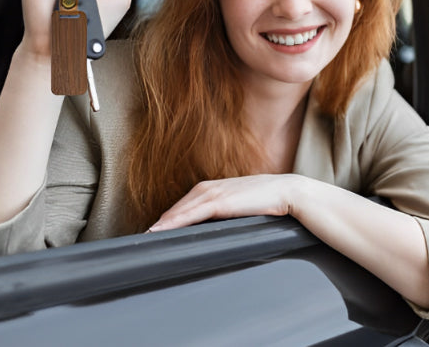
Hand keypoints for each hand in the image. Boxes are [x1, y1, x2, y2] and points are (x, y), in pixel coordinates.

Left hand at [148, 174, 297, 230]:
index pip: (183, 207)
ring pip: (180, 211)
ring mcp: (213, 193)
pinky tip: (163, 230)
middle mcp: (208, 188)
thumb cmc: (265, 202)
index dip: (168, 220)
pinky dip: (175, 222)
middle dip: (160, 224)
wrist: (286, 192)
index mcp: (211, 189)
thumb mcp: (239, 207)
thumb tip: (215, 230)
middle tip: (142, 239)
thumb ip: (224, 214)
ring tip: (147, 237)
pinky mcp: (219, 201)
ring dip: (162, 224)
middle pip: (176, 209)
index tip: (154, 233)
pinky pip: (191, 213)